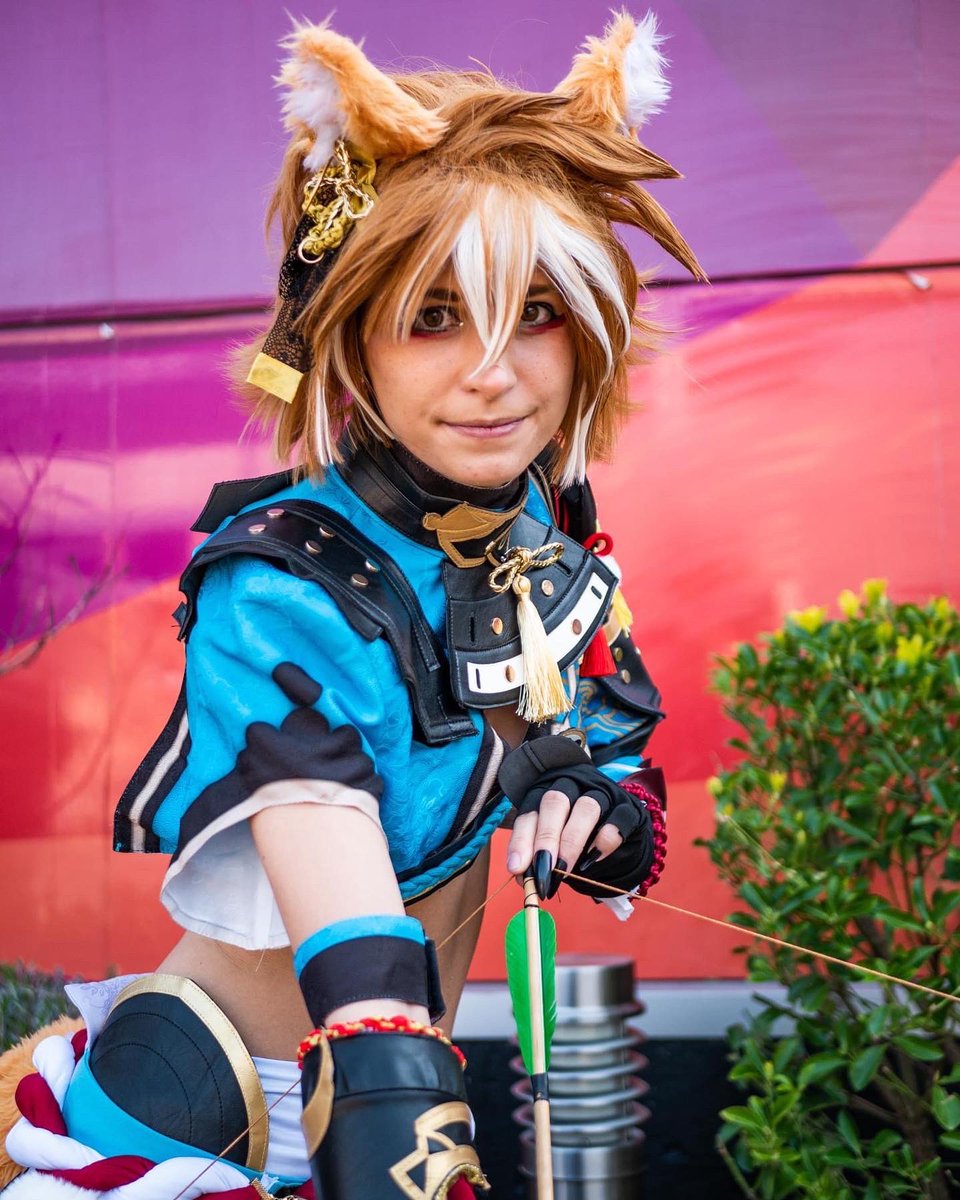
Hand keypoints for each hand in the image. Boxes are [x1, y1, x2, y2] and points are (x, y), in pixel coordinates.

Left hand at [498, 736, 653, 898]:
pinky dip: (603, 843)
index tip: (517, 868)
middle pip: (556, 802)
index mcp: (546, 791)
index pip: (529, 811)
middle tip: (542, 871)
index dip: (521, 840)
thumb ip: (537, 859)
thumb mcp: (552, 846)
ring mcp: (602, 793)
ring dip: (572, 843)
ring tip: (563, 872)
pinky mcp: (628, 807)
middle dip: (546, 839)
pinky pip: (617, 820)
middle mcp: (572, 785)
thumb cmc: (575, 840)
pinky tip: (592, 861)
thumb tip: (523, 879)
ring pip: (587, 808)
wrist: (618, 835)